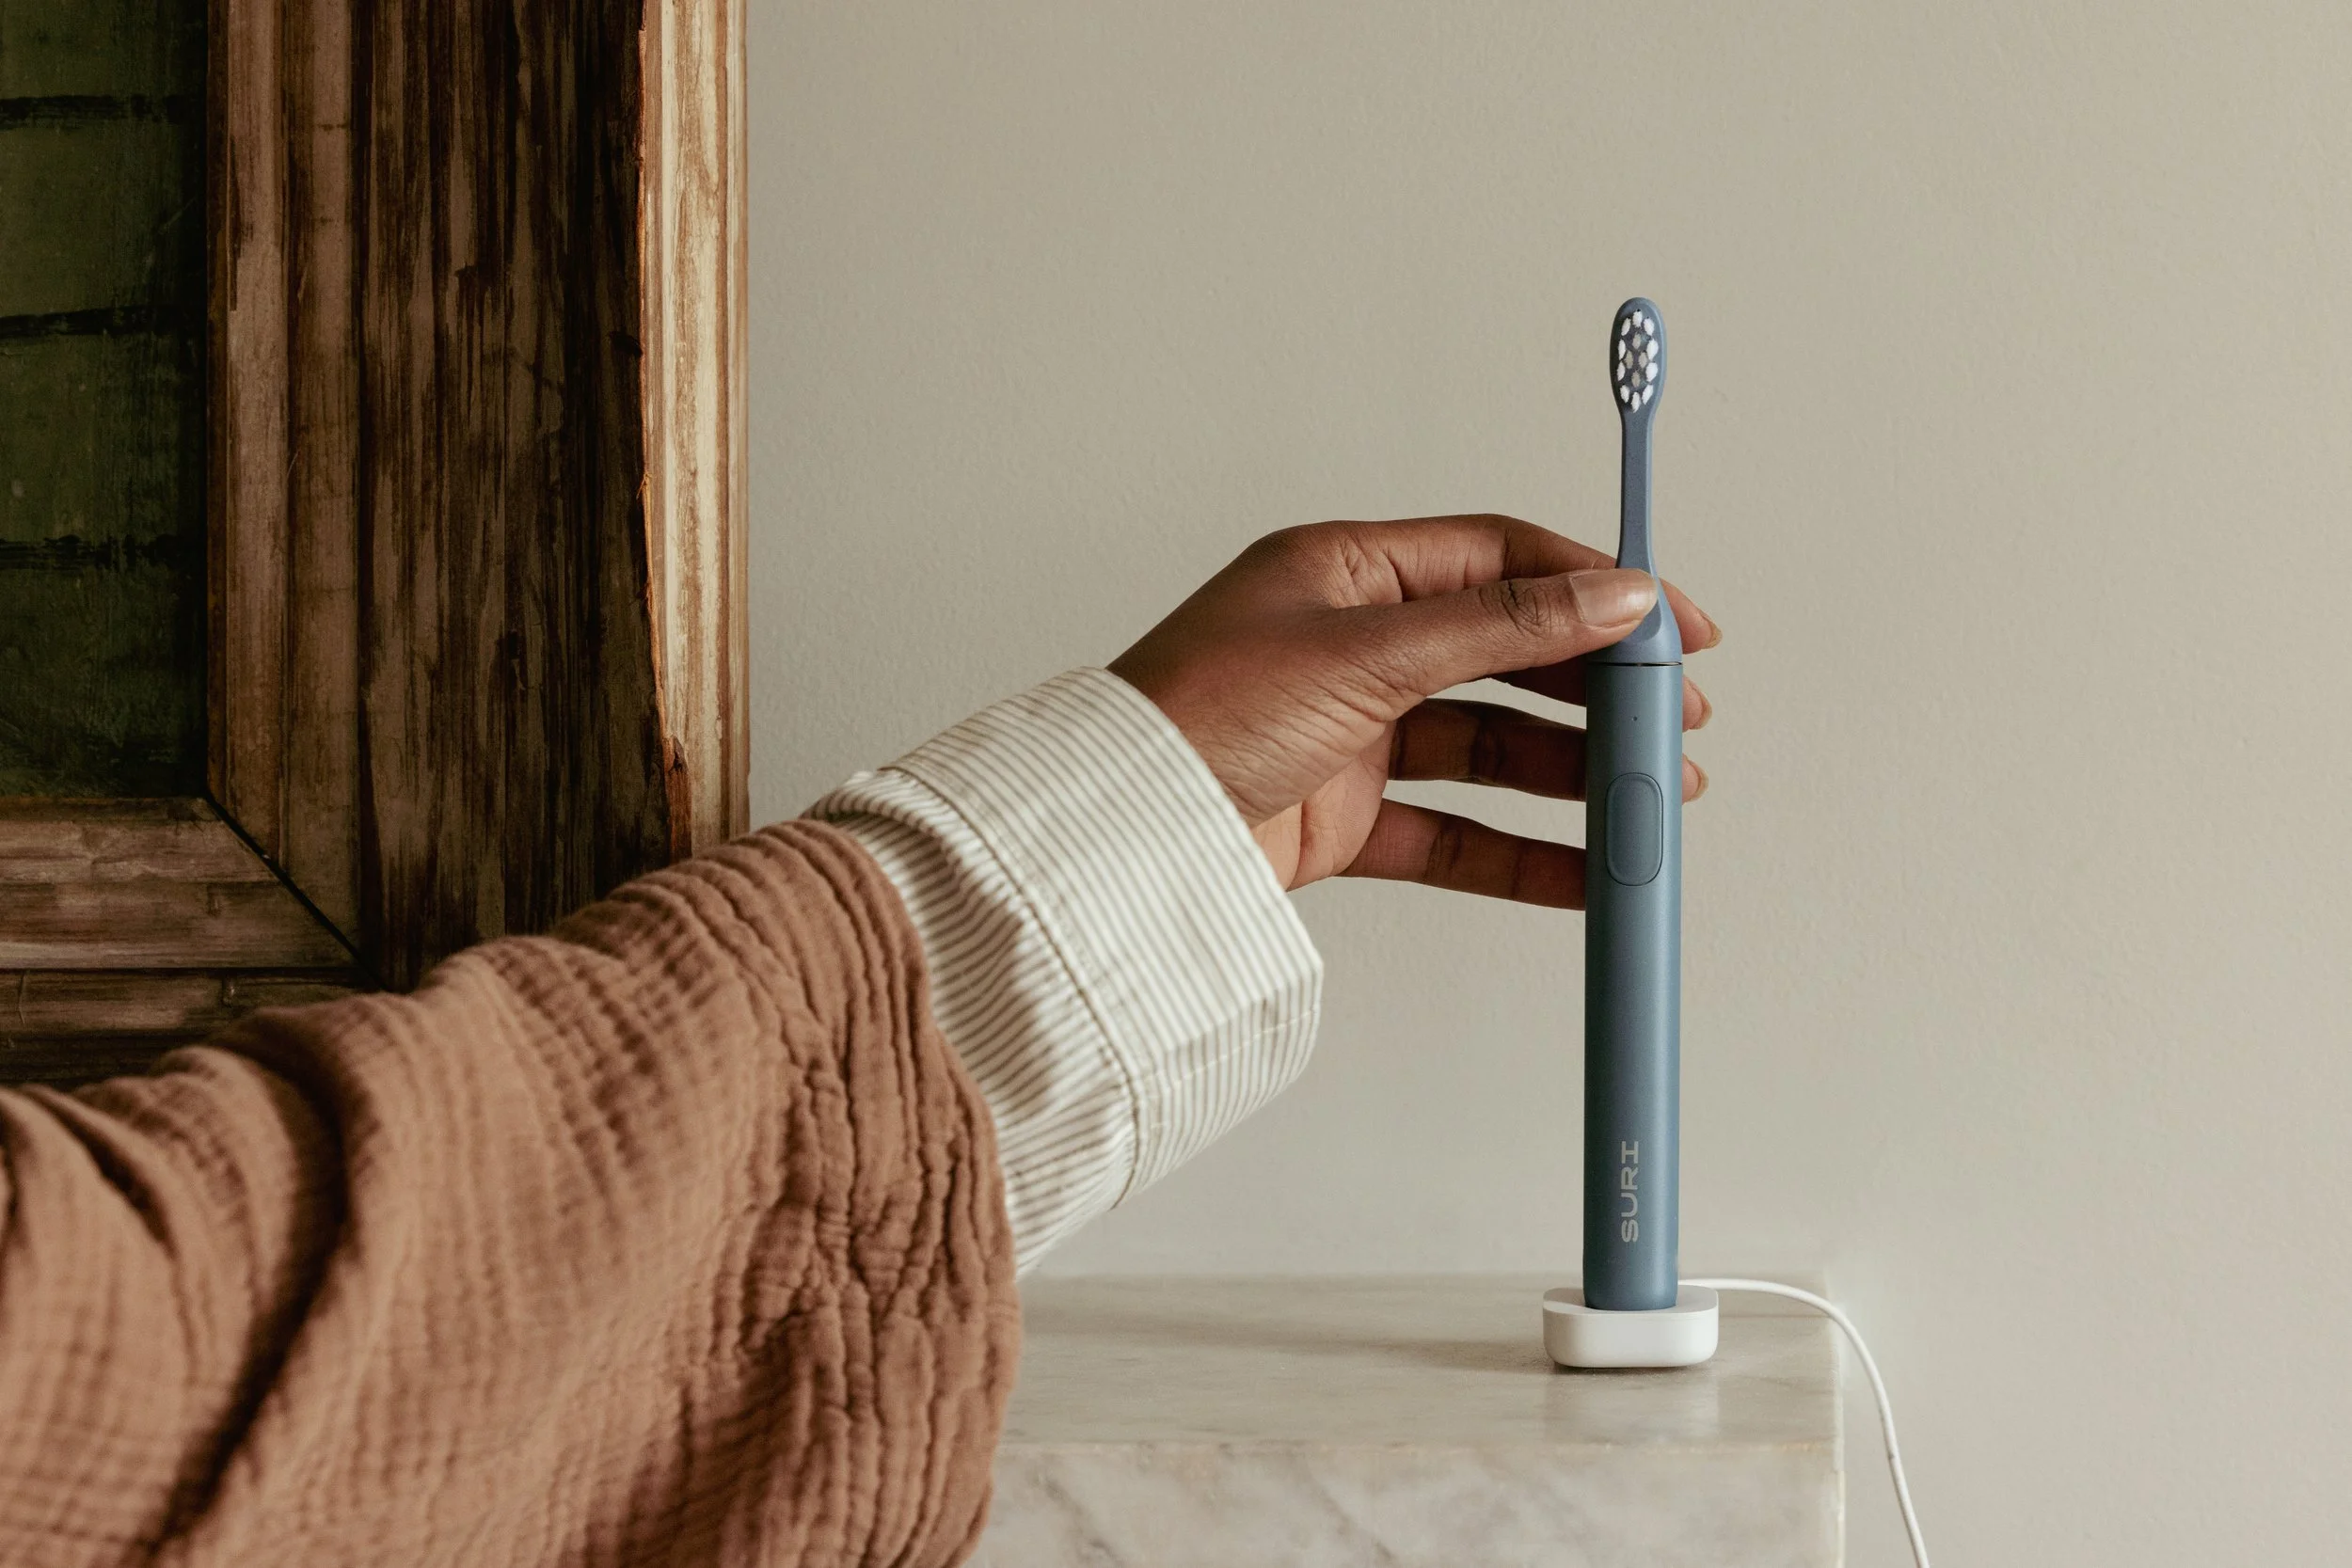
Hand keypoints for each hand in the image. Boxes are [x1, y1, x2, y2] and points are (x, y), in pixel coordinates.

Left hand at [1108, 515, 1717, 907]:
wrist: (1117, 837)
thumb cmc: (1198, 715)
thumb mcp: (1366, 653)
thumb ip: (1500, 629)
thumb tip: (1610, 595)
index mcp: (1348, 573)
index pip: (1501, 561)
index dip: (1595, 588)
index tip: (1675, 626)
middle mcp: (1354, 646)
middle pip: (1507, 656)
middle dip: (1598, 691)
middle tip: (1675, 723)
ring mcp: (1351, 735)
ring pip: (1490, 748)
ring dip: (1574, 774)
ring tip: (1652, 802)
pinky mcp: (1343, 818)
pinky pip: (1453, 832)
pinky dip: (1519, 854)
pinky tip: (1582, 873)